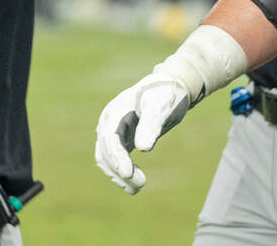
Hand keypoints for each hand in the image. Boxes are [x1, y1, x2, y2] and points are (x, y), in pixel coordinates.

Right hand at [94, 71, 196, 194]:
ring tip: (137, 189)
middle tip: (141, 184)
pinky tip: (133, 185)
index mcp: (116, 110)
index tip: (128, 174)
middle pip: (106, 151)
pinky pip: (114, 159)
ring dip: (119, 176)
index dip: (117, 157)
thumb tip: (143, 148)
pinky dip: (121, 172)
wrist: (170, 87)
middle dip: (120, 170)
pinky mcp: (120, 139)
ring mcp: (112, 130)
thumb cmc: (166, 94)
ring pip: (107, 159)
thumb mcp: (162, 106)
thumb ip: (152, 124)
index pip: (111, 138)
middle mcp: (109, 121)